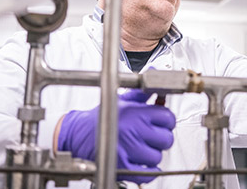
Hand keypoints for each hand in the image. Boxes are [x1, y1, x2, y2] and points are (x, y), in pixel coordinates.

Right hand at [58, 90, 175, 183]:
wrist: (78, 135)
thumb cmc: (102, 117)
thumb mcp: (123, 100)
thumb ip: (143, 92)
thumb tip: (155, 73)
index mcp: (136, 113)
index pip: (168, 118)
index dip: (166, 121)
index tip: (160, 123)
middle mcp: (134, 130)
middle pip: (167, 139)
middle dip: (161, 138)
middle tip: (152, 136)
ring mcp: (128, 150)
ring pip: (157, 157)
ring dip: (152, 154)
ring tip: (142, 148)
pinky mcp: (123, 167)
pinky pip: (148, 173)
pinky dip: (147, 170)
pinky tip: (140, 161)